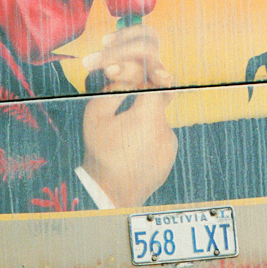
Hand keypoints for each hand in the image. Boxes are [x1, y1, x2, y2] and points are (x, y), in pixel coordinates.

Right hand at [81, 26, 176, 206]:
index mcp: (148, 116)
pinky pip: (160, 138)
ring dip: (142, 120)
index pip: (158, 80)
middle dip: (143, 95)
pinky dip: (146, 138)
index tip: (130, 78)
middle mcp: (165, 128)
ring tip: (121, 139)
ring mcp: (170, 144)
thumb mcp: (96, 114)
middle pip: (160, 99)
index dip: (145, 74)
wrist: (110, 194)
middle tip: (124, 104)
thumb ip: (114, 87)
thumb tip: (127, 73)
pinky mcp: (170, 156)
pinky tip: (130, 152)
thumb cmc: (100, 153)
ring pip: (158, 120)